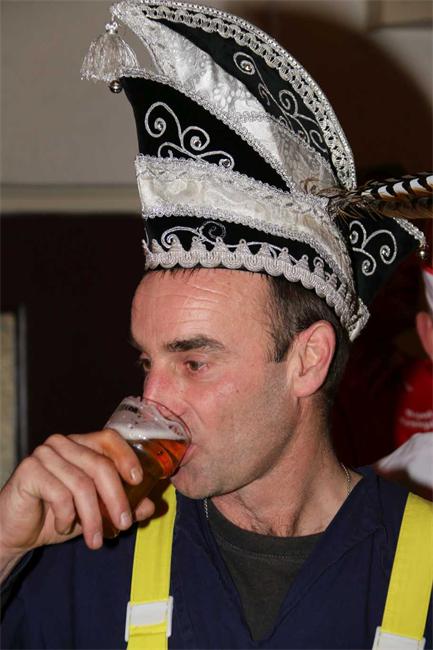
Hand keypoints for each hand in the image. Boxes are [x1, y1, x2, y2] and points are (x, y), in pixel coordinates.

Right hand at [0, 430, 154, 578]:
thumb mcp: (95, 512)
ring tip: (95, 540)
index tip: (138, 480)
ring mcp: (44, 454)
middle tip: (123, 524)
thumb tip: (151, 505)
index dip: (126, 457)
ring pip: (82, 484)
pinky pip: (60, 494)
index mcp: (80, 444)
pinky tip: (64, 528)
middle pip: (100, 465)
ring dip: (92, 517)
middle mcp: (63, 443)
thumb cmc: (55, 515)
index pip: (109, 438)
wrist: (15, 532)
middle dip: (116, 498)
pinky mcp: (29, 470)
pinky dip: (67, 517)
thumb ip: (123, 505)